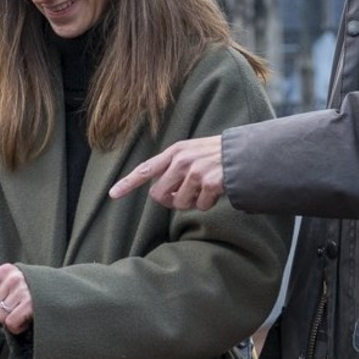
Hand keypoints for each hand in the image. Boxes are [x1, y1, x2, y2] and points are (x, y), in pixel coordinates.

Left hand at [0, 263, 32, 334]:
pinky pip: (11, 324)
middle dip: (0, 312)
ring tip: (24, 311)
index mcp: (4, 270)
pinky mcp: (31, 304)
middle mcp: (12, 278)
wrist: (63, 293)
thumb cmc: (32, 291)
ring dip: (10, 320)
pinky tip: (27, 318)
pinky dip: (18, 326)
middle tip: (16, 306)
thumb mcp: (11, 286)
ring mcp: (22, 290)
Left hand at [108, 134, 225, 210]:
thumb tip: (160, 194)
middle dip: (170, 201)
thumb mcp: (192, 152)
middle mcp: (181, 160)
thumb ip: (174, 168)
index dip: (128, 183)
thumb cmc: (217, 155)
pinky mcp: (209, 183)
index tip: (112, 194)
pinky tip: (217, 190)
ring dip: (192, 202)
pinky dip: (208, 203)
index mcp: (175, 152)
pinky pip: (200, 206)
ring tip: (206, 188)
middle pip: (160, 195)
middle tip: (186, 195)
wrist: (246, 153)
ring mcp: (195, 172)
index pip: (146, 169)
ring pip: (180, 203)